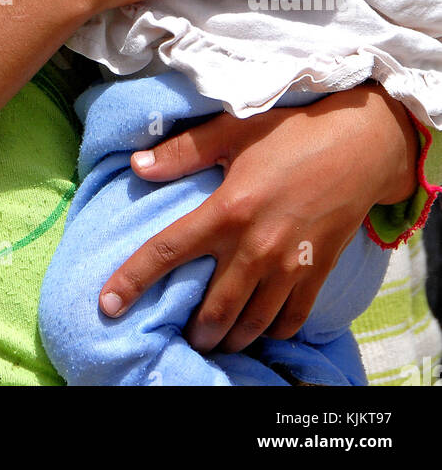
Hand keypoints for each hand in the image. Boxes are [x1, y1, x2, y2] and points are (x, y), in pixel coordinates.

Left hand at [98, 83, 419, 352]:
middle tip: (182, 334)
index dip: (133, 280)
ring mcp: (289, 267)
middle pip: (213, 310)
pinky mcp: (316, 274)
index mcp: (228, 210)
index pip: (169, 251)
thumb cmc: (292, 133)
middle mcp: (255, 247)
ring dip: (229, 338)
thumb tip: (137, 165)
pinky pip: (290, 320)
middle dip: (194, 331)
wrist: (361, 146)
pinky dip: (271, 331)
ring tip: (216, 339)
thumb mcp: (233, 130)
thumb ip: (183, 152)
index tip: (107, 305)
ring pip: (251, 323)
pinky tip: (260, 328)